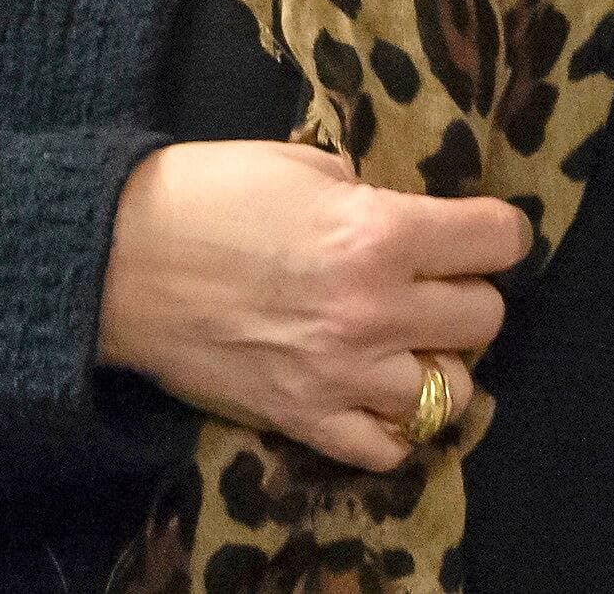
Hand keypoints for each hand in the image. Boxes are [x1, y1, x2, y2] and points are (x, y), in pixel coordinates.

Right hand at [96, 139, 530, 470]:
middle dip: (466, 293)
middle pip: (485, 318)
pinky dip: (393, 424)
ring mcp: (342, 375)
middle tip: (432, 282)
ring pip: (452, 391)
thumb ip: (370, 198)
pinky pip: (387, 448)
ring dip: (437, 362)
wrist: (116, 261)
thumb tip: (409, 222)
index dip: (497, 231)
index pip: (498, 241)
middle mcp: (375, 310)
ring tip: (406, 341)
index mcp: (380, 233)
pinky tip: (376, 392)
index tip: (482, 231)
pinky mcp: (304, 419)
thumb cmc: (207, 194)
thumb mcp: (305, 166)